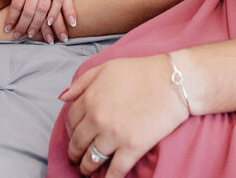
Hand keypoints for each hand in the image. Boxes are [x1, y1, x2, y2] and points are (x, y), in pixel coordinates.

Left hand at [0, 0, 85, 42]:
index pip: (16, 3)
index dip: (12, 18)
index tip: (8, 29)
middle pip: (29, 9)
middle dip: (24, 25)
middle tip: (19, 36)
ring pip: (43, 9)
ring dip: (39, 24)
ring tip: (35, 35)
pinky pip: (60, 2)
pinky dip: (56, 14)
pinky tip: (52, 23)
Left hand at [61, 54, 188, 176]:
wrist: (172, 81)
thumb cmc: (140, 71)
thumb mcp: (105, 68)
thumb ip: (81, 82)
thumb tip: (62, 97)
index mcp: (89, 99)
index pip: (70, 122)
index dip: (71, 132)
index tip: (75, 137)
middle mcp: (97, 119)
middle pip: (78, 144)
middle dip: (75, 154)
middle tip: (76, 159)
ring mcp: (114, 135)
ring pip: (92, 160)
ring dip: (87, 168)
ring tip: (88, 171)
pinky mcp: (132, 148)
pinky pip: (114, 171)